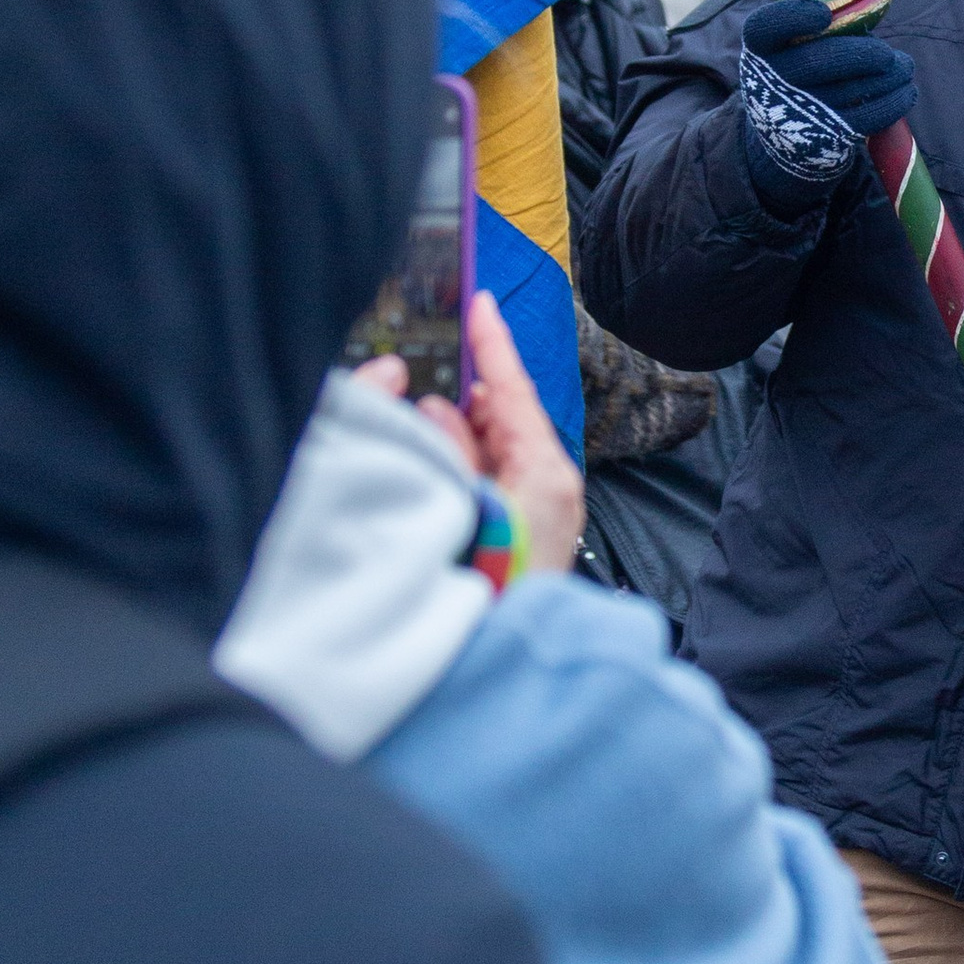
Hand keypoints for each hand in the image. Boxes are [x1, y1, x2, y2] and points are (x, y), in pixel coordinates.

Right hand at [352, 289, 583, 575]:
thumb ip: (447, 448)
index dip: (492, 343)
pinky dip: (459, 460)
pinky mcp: (520, 531)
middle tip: (428, 357)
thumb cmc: (493, 583)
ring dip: (454, 427)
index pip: (513, 389)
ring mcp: (537, 510)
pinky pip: (488, 477)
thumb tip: (435, 405)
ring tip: (415, 408)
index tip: (480, 299)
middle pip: (501, 417)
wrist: (501, 663)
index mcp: (543, 470)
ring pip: (491, 446)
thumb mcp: (462, 501)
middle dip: (464, 388)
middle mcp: (549, 484)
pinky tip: (426, 456)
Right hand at [740, 0, 917, 138]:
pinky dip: (893, 101)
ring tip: (903, 66)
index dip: (795, 16)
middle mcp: (771, 79)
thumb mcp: (816, 32)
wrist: (789, 133)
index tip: (825, 11)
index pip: (767, 25)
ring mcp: (795, 113)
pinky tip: (906, 89)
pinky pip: (866, 118)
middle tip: (886, 52)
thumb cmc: (808, 64)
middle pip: (818, 61)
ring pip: (849, 90)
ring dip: (888, 76)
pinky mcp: (824, 139)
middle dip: (862, 54)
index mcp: (763, 44)